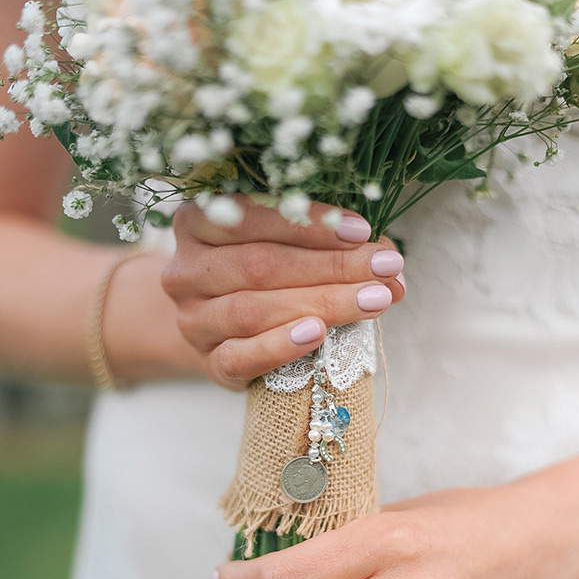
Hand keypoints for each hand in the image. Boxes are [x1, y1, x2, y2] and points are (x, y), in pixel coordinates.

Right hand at [161, 196, 405, 390]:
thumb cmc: (264, 276)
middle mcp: (186, 269)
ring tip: (371, 301)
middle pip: (260, 265)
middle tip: (386, 269)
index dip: (309, 224)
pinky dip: (280, 346)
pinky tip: (317, 335)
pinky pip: (240, 356)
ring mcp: (192, 320)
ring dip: (320, 304)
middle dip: (330, 266)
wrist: (221, 330)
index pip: (251, 216)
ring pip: (253, 309)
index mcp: (197, 221)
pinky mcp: (208, 362)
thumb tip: (392, 267)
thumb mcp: (290, 246)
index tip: (362, 231)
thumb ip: (334, 245)